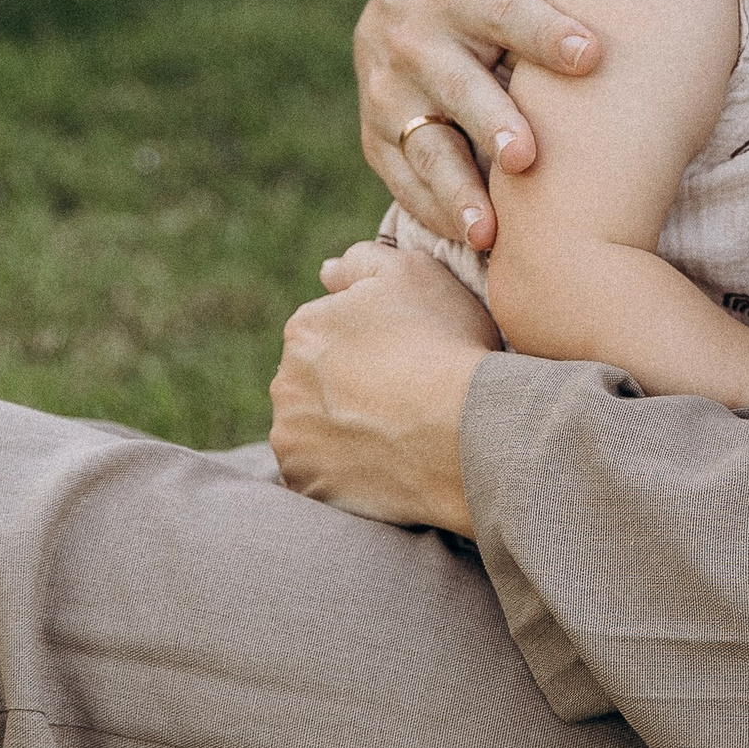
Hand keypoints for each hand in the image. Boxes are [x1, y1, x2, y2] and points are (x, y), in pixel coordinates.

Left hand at [270, 242, 499, 533]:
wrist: (463, 433)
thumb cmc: (445, 345)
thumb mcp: (414, 273)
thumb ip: (363, 261)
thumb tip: (326, 271)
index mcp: (305, 329)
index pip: (327, 333)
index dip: (370, 345)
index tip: (406, 358)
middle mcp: (284, 383)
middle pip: (314, 382)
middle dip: (348, 388)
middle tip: (404, 398)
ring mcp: (291, 439)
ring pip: (313, 431)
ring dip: (341, 432)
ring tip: (397, 436)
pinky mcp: (306, 486)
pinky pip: (319, 476)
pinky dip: (343, 473)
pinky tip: (384, 467)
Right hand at [356, 0, 615, 251]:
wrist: (395, 14)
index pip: (505, 11)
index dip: (548, 32)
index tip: (594, 55)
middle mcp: (410, 43)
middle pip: (457, 88)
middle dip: (493, 121)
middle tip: (531, 157)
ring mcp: (387, 97)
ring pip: (423, 147)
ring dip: (456, 189)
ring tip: (491, 230)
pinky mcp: (375, 141)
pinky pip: (404, 183)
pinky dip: (436, 213)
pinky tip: (474, 243)